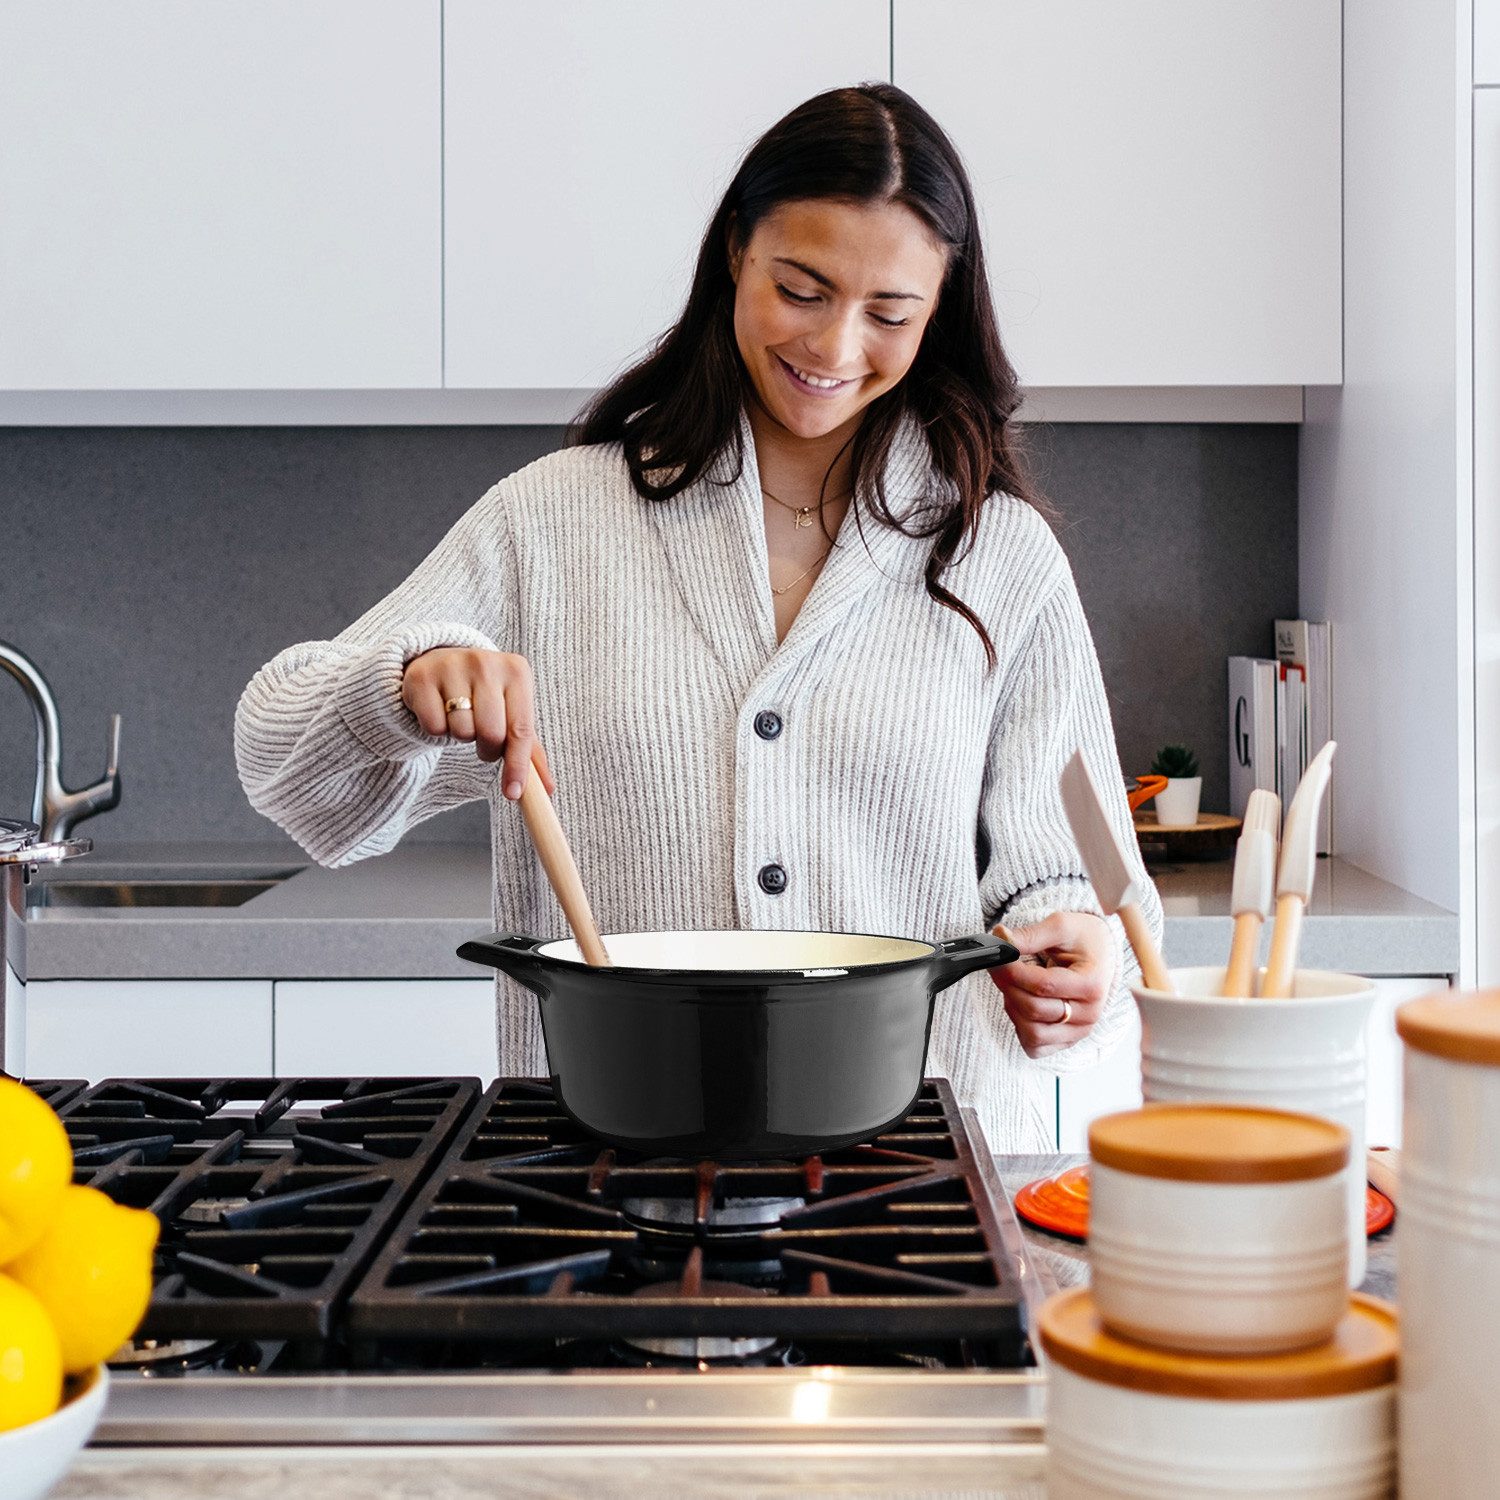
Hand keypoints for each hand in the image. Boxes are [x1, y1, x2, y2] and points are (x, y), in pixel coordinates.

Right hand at [401, 647, 555, 800]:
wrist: (441, 661)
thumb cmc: (484, 693)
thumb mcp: (511, 710)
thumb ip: (529, 749)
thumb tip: (547, 789)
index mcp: (517, 670)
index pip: (521, 729)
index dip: (518, 765)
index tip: (513, 793)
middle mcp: (486, 663)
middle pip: (491, 734)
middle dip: (487, 749)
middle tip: (483, 742)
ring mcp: (452, 666)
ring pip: (461, 731)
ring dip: (461, 736)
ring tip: (460, 718)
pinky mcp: (422, 677)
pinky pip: (433, 726)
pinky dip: (437, 729)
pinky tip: (440, 711)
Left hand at [988, 911, 1115, 1058]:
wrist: (1099, 954)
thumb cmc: (1082, 939)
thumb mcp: (1060, 926)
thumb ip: (1031, 935)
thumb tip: (1001, 940)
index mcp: (1092, 984)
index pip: (1043, 985)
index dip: (1013, 971)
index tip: (997, 955)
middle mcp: (1090, 1014)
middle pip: (1034, 1009)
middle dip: (1007, 986)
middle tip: (997, 965)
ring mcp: (1079, 1032)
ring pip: (1032, 1033)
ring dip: (1012, 1007)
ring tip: (1012, 984)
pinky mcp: (1066, 1042)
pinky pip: (1034, 1046)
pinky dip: (1020, 1027)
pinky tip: (1020, 1003)